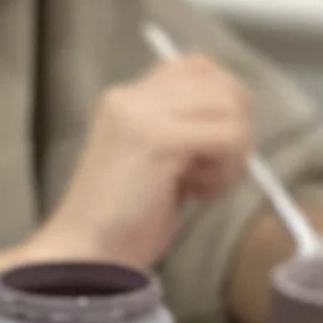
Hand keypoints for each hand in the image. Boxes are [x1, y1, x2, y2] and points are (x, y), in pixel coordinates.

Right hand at [32, 54, 252, 271]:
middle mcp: (132, 96)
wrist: (85, 255)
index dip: (223, 102)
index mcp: (127, 99)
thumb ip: (182, 132)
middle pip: (221, 83)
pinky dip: (226, 169)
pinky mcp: (159, 139)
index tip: (214, 147)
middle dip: (236, 127)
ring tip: (203, 186)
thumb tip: (236, 124)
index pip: (197, 67)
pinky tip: (198, 194)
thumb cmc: (120, 223)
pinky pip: (228, 137)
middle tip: (215, 172)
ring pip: (231, 108)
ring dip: (233, 152)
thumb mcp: (153, 163)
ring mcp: (144, 114)